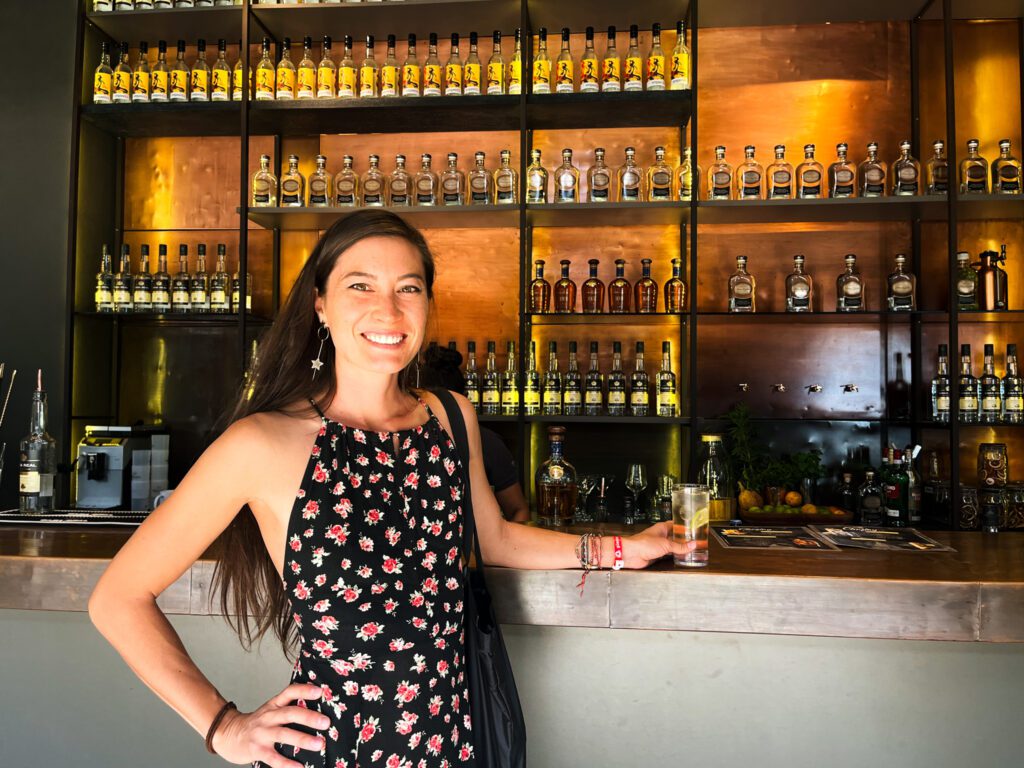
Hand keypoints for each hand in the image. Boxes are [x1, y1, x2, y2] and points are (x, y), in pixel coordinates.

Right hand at [211, 683, 329, 765]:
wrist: (228, 734)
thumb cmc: (257, 724)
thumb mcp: (271, 710)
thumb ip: (289, 708)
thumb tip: (317, 713)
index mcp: (274, 705)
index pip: (289, 692)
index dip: (304, 690)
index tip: (319, 691)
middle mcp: (268, 717)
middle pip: (290, 713)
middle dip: (309, 717)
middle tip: (326, 722)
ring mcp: (262, 734)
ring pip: (284, 734)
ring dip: (303, 739)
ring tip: (319, 744)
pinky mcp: (257, 750)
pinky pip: (273, 758)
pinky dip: (287, 763)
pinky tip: (299, 767)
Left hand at [621, 521, 696, 567]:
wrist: (631, 554)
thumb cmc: (643, 544)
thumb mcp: (666, 544)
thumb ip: (679, 546)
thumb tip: (692, 545)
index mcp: (662, 528)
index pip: (676, 525)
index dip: (684, 527)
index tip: (694, 529)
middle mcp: (661, 536)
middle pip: (675, 536)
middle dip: (684, 539)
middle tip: (696, 541)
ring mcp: (659, 545)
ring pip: (672, 546)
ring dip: (680, 549)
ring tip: (692, 550)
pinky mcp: (657, 554)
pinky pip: (668, 555)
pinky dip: (675, 556)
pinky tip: (682, 557)